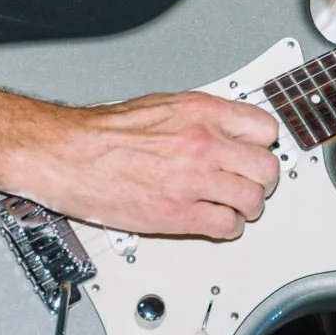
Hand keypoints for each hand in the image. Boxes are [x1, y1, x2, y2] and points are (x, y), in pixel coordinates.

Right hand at [14, 91, 281, 241]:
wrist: (70, 155)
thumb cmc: (104, 133)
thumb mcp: (162, 105)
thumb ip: (200, 118)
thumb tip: (226, 129)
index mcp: (201, 113)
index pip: (264, 129)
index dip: (263, 145)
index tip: (257, 153)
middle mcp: (203, 144)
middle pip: (265, 168)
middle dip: (261, 179)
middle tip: (251, 184)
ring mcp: (193, 181)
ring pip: (252, 200)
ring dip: (247, 207)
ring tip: (237, 207)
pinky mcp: (178, 215)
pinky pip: (226, 226)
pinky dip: (227, 229)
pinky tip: (218, 223)